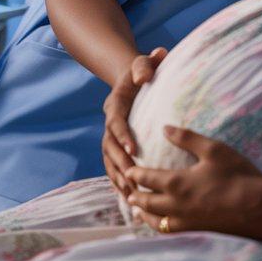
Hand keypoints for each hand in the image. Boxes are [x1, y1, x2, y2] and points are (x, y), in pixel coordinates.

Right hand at [102, 47, 166, 195]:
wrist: (132, 78)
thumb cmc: (142, 71)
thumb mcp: (143, 63)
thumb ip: (146, 64)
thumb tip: (152, 64)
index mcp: (115, 105)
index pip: (116, 123)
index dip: (123, 136)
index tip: (134, 149)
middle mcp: (110, 122)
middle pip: (109, 146)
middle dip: (119, 163)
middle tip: (133, 178)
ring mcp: (110, 135)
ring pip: (109, 160)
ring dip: (117, 177)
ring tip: (130, 194)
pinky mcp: (115, 145)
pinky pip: (113, 166)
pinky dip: (117, 180)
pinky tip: (127, 197)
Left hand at [126, 126, 261, 238]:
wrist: (258, 207)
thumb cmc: (237, 174)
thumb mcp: (212, 149)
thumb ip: (186, 138)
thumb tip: (164, 127)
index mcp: (177, 183)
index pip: (148, 178)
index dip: (135, 174)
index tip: (127, 170)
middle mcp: (176, 205)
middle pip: (147, 202)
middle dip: (135, 195)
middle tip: (127, 191)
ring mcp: (187, 221)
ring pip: (156, 220)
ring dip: (144, 214)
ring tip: (136, 211)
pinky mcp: (198, 231)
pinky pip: (171, 231)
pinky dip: (160, 227)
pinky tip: (163, 224)